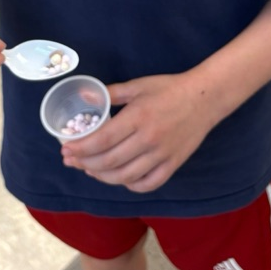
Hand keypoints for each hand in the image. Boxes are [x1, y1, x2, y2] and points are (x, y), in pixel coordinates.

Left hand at [61, 71, 213, 192]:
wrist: (205, 98)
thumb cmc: (168, 89)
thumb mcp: (138, 85)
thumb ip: (111, 93)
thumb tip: (85, 96)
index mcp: (138, 117)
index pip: (102, 140)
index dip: (80, 148)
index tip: (66, 150)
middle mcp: (149, 139)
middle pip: (109, 161)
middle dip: (85, 163)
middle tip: (71, 161)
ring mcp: (162, 155)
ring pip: (125, 176)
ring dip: (102, 176)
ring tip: (90, 169)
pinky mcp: (173, 165)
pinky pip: (147, 183)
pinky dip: (130, 184)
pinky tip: (119, 178)